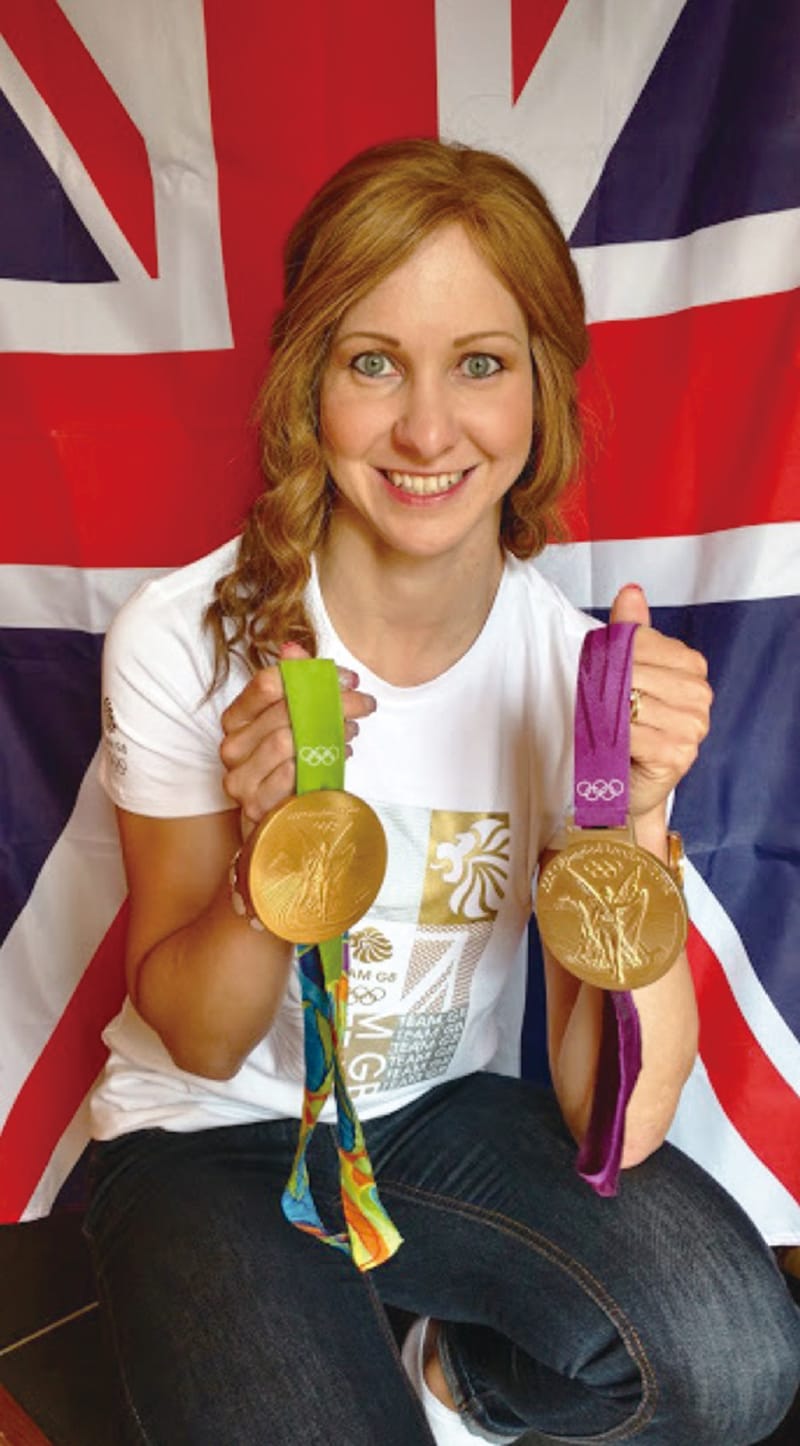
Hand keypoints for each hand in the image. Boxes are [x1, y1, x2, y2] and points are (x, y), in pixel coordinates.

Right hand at [219, 642, 376, 836]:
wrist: (277, 824)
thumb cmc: (284, 767)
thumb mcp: (290, 723)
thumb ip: (292, 685)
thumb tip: (293, 648)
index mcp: (235, 719)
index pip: (265, 684)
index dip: (310, 676)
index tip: (347, 678)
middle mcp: (231, 746)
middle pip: (283, 712)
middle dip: (332, 703)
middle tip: (364, 703)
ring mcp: (240, 778)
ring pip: (287, 740)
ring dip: (329, 733)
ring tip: (351, 731)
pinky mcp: (255, 805)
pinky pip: (289, 774)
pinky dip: (319, 763)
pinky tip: (339, 756)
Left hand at [610, 585, 711, 825]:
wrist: (627, 783)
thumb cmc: (627, 727)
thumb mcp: (628, 673)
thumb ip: (632, 632)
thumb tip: (631, 591)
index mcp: (691, 666)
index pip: (643, 642)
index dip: (612, 656)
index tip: (599, 673)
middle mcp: (700, 694)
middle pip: (635, 671)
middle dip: (606, 686)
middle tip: (595, 704)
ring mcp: (694, 725)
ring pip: (632, 702)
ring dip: (606, 713)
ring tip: (602, 724)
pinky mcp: (679, 754)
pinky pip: (633, 733)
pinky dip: (614, 738)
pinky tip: (614, 744)